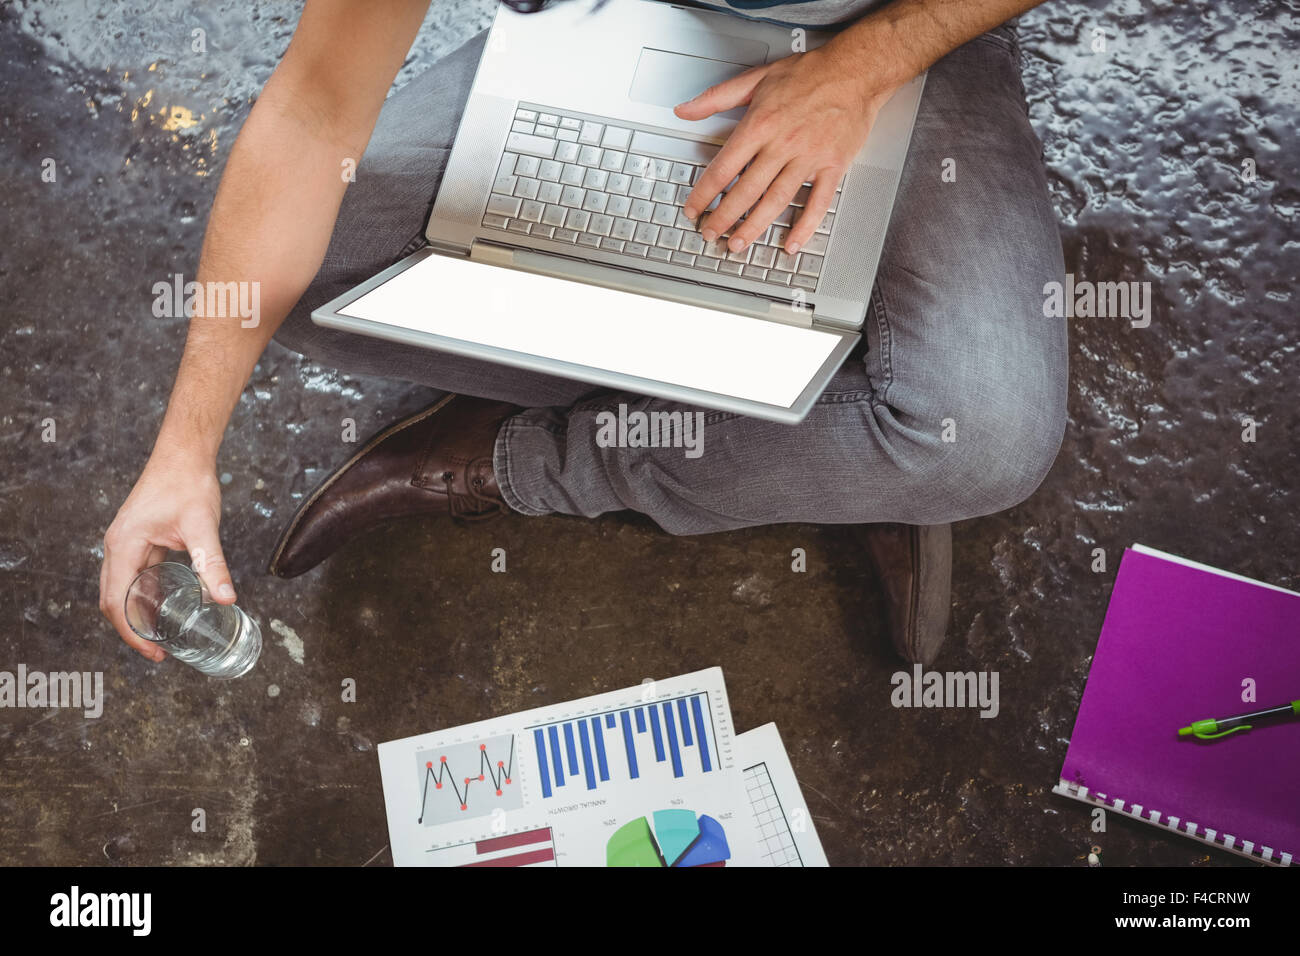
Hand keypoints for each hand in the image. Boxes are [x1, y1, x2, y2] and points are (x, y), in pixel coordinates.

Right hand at [99, 451, 234, 660]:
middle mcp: (117, 546)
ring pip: (123, 588)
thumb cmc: (187, 483)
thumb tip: (225, 598)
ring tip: (162, 637)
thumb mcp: (202, 527)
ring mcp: (126, 542)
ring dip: (138, 613)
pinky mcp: (140, 539)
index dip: (131, 632)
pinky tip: (167, 607)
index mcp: (123, 546)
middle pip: (113, 599)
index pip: (116, 601)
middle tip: (158, 653)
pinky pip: (137, 575)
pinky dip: (146, 595)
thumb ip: (212, 564)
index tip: (151, 652)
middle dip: (132, 629)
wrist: (184, 454)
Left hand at [676, 45, 894, 255]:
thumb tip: (685, 109)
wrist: (856, 69)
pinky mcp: (833, 166)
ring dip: (754, 227)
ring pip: (776, 201)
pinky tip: (790, 243)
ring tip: (737, 243)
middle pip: (746, 191)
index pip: (723, 168)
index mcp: (760, 124)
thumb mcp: (756, 78)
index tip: (694, 208)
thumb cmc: (810, 72)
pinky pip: (818, 203)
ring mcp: (809, 158)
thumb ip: (716, 97)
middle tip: (710, 234)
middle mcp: (783, 144)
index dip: (704, 194)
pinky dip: (804, 227)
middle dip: (723, 218)